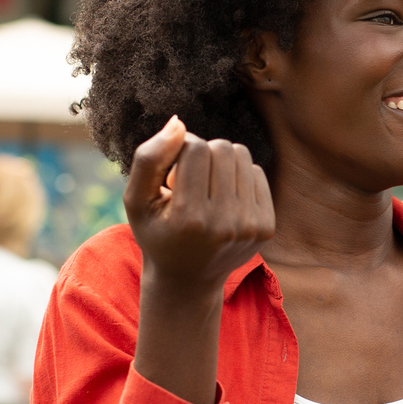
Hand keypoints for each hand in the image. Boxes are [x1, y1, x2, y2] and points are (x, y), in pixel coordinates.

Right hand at [126, 116, 274, 289]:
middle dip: (202, 154)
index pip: (195, 148)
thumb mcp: (136, 200)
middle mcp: (224, 224)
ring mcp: (249, 227)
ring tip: (205, 189)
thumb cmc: (157, 233)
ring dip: (220, 163)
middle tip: (189, 182)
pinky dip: (238, 177)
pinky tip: (223, 199)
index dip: (180, 149)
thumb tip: (179, 123)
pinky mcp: (266, 227)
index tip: (172, 171)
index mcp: (189, 218)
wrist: (188, 280)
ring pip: (241, 155)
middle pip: (221, 148)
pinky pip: (256, 172)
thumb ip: (148, 158)